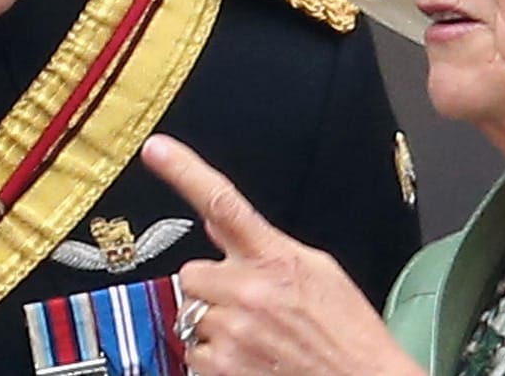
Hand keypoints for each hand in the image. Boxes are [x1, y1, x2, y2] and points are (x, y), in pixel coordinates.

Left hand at [141, 134, 421, 375]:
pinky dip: (214, 359)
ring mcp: (231, 331)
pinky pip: (193, 353)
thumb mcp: (319, 273)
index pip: (223, 204)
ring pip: (191, 315)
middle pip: (193, 273)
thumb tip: (219, 223)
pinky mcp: (218, 367)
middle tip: (248, 306)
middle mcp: (248, 291)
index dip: (185, 172)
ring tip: (256, 338)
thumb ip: (266, 246)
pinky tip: (249, 359)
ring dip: (214, 324)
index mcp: (275, 259)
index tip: (156, 150)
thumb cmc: (348, 334)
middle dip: (212, 287)